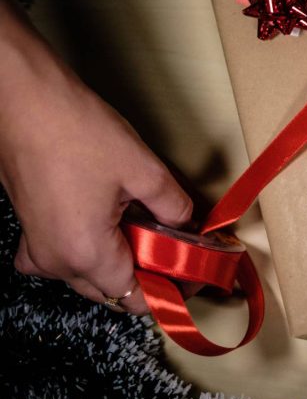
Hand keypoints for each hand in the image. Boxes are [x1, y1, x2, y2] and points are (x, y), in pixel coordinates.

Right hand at [0, 0, 191, 314]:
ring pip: (87, 275)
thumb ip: (174, 207)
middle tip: (177, 248)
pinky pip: (61, 256)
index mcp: (86, 253)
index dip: (169, 288)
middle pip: (111, 290)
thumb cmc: (75, 131)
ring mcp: (37, 246)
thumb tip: (189, 224)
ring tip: (148, 229)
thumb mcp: (143, 170)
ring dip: (120, 261)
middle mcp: (56, 260)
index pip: (135, 297)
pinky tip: (108, 224)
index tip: (191, 272)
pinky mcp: (30, 229)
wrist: (23, 101)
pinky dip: (89, 249)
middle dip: (147, 276)